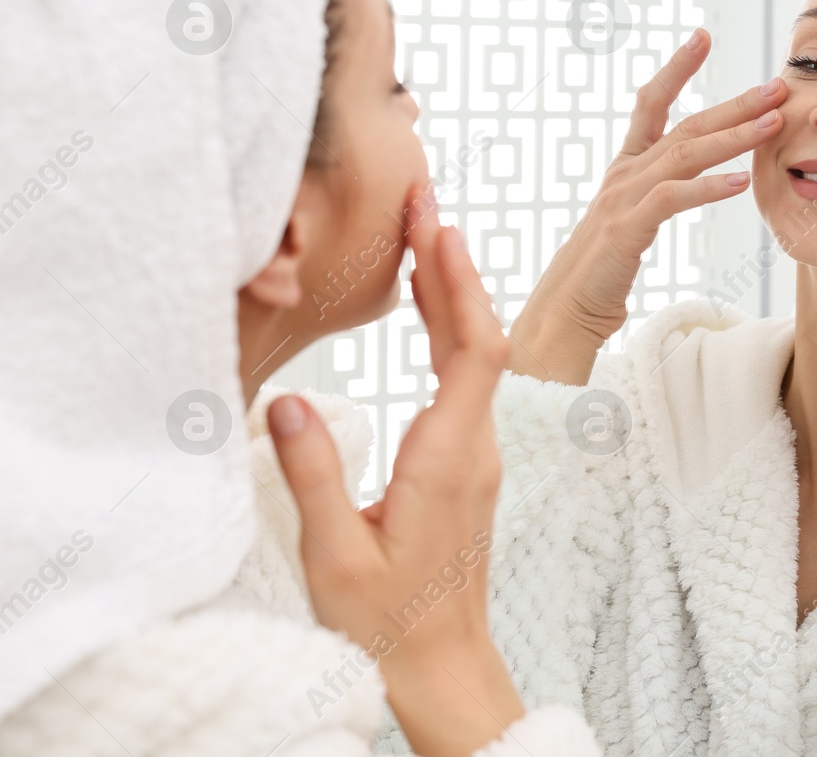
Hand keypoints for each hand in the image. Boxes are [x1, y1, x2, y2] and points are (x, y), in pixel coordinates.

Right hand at [267, 186, 519, 756]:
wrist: (440, 666)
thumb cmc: (388, 621)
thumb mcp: (334, 554)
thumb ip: (313, 475)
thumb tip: (286, 402)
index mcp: (449, 458)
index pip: (474, 349)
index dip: (459, 283)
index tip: (438, 227)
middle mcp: (474, 447)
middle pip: (479, 336)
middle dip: (454, 265)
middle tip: (425, 201)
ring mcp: (475, 454)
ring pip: (476, 354)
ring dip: (453, 292)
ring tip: (423, 232)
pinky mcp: (465, 463)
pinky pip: (467, 377)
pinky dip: (448, 328)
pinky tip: (427, 305)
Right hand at [508, 27, 787, 383]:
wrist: (562, 315)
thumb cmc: (599, 276)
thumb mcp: (631, 223)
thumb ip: (656, 196)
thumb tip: (684, 184)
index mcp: (624, 168)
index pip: (651, 104)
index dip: (676, 69)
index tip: (701, 36)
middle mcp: (623, 174)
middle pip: (685, 126)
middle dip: (733, 103)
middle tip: (777, 83)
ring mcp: (622, 199)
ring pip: (685, 155)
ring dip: (734, 136)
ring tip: (774, 121)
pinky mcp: (626, 229)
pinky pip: (672, 200)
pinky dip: (707, 188)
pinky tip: (739, 182)